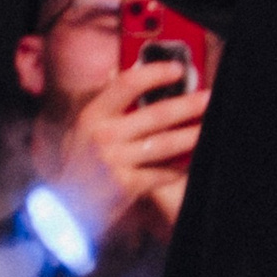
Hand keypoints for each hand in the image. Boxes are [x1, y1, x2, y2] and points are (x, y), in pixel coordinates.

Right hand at [52, 62, 208, 240]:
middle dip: (189, 106)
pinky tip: (191, 162)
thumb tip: (120, 73)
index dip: (154, 74)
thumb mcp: (83, 128)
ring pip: (165, 144)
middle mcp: (103, 135)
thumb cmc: (80, 162)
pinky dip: (179, 167)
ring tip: (209, 129)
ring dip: (192, 135)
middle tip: (210, 99)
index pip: (126, 84)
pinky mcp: (126, 184)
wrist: (65, 206)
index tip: (177, 70)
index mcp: (93, 114)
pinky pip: (163, 172)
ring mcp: (115, 161)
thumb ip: (105, 104)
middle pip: (156, 115)